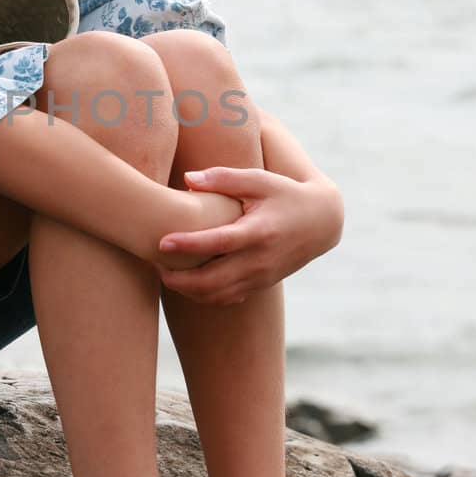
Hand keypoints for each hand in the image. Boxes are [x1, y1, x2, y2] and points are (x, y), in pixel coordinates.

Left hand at [154, 167, 343, 305]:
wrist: (322, 222)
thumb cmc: (285, 194)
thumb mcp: (260, 180)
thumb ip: (223, 178)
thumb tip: (186, 179)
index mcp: (259, 231)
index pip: (219, 243)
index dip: (189, 245)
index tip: (162, 241)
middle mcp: (260, 259)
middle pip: (213, 280)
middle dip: (178, 278)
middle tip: (153, 263)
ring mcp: (261, 276)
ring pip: (217, 295)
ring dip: (187, 290)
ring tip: (164, 274)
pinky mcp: (261, 284)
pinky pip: (227, 298)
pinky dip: (203, 296)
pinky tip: (187, 282)